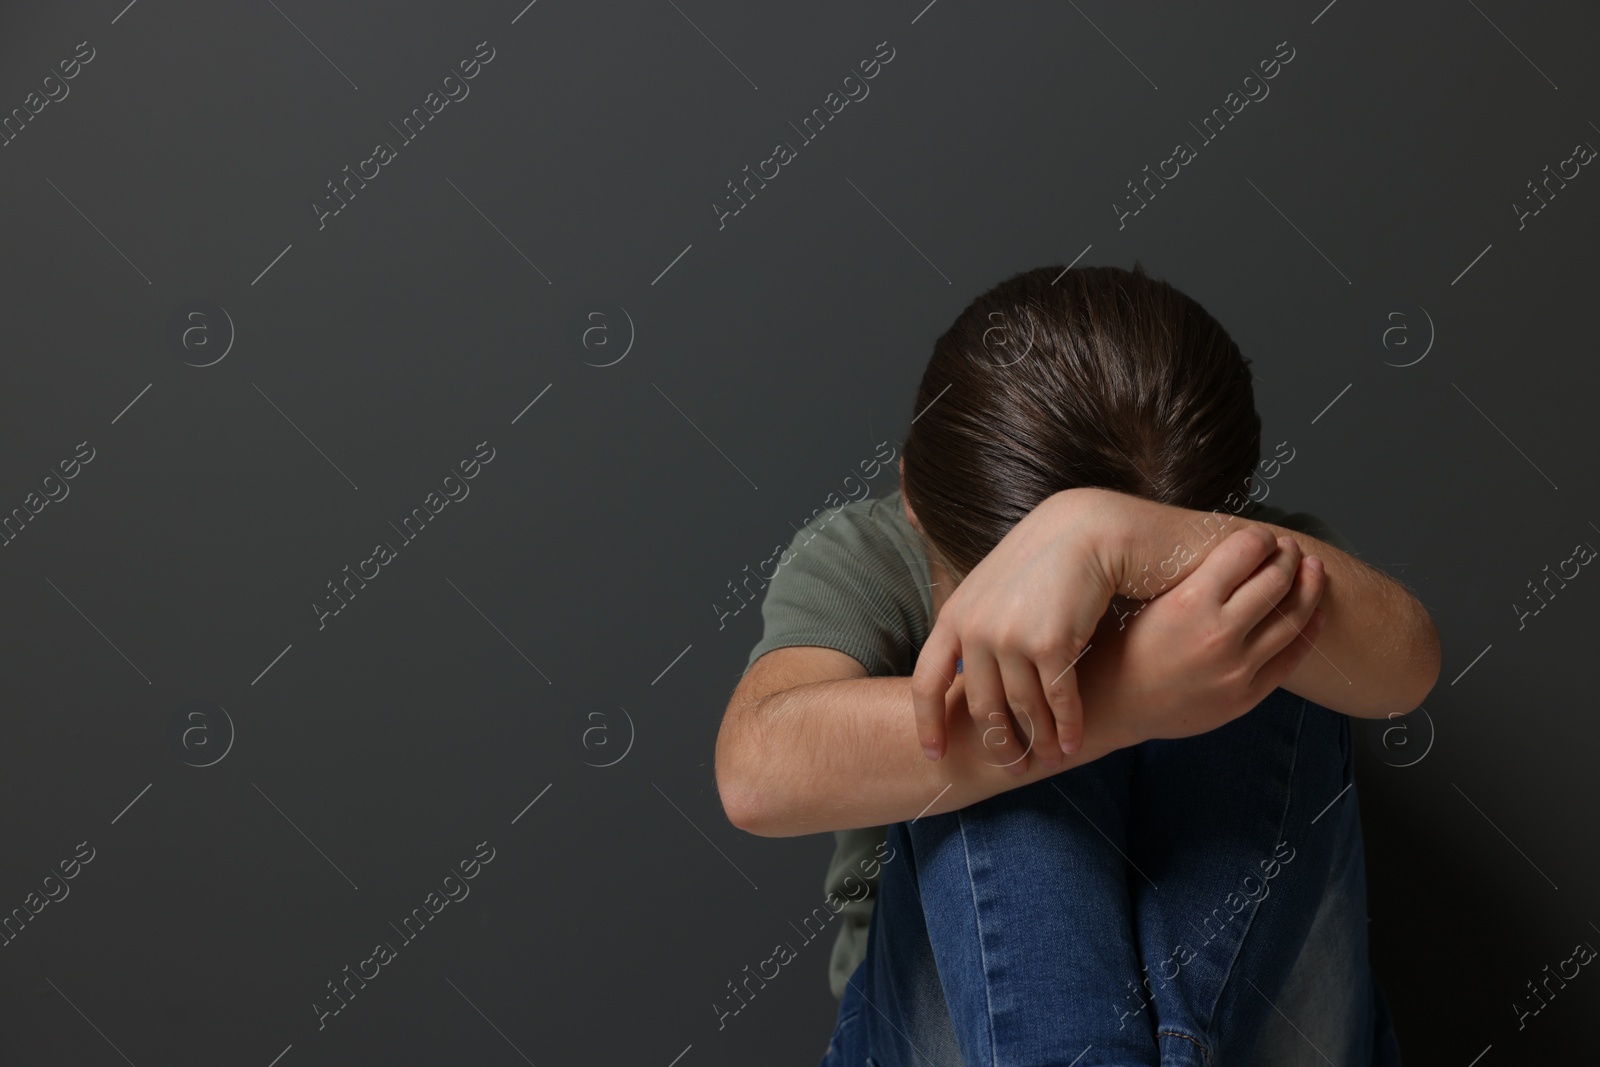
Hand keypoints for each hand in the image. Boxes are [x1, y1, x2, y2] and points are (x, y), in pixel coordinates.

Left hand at [911, 490, 1123, 762]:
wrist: (1087, 529)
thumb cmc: (1043, 559)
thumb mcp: (992, 587)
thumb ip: (975, 625)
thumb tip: (963, 672)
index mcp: (954, 616)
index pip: (925, 682)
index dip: (928, 723)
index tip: (935, 755)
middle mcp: (975, 631)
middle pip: (981, 706)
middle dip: (998, 743)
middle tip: (1013, 769)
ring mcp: (1010, 639)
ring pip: (1023, 709)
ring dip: (1038, 741)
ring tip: (1049, 761)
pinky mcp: (1050, 644)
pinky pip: (1058, 701)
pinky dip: (1067, 727)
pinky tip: (1073, 744)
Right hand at [1077, 526, 1327, 747]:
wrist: (1111, 706)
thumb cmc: (1120, 647)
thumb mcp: (1145, 600)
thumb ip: (1189, 576)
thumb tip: (1228, 546)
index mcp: (1189, 601)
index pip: (1245, 552)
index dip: (1260, 537)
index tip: (1263, 536)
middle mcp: (1217, 633)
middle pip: (1275, 581)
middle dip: (1289, 558)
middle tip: (1291, 549)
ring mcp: (1235, 669)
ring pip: (1292, 618)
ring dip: (1308, 588)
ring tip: (1313, 572)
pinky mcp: (1244, 696)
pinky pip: (1290, 659)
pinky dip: (1308, 632)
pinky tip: (1315, 615)